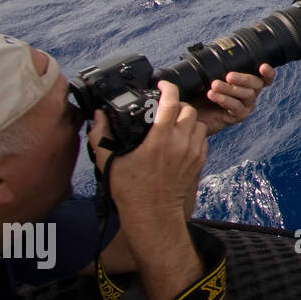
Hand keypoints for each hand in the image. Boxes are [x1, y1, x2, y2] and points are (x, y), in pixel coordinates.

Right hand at [88, 80, 206, 236]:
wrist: (153, 214)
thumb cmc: (131, 191)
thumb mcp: (110, 162)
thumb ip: (101, 136)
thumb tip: (98, 116)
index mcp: (159, 140)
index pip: (171, 103)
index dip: (168, 88)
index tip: (162, 85)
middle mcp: (180, 144)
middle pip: (189, 110)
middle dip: (178, 105)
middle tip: (165, 108)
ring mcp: (192, 153)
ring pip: (199, 124)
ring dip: (187, 120)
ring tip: (173, 124)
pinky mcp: (199, 161)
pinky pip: (203, 139)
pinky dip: (193, 134)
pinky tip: (179, 139)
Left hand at [193, 64, 275, 135]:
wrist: (189, 112)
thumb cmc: (199, 92)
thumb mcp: (207, 76)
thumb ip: (215, 66)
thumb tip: (210, 50)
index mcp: (246, 82)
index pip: (263, 77)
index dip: (267, 72)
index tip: (263, 66)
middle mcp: (250, 93)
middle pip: (258, 84)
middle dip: (244, 79)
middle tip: (228, 76)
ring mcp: (245, 105)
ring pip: (248, 94)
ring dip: (230, 89)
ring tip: (214, 85)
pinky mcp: (238, 116)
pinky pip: (237, 107)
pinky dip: (225, 99)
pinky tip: (212, 95)